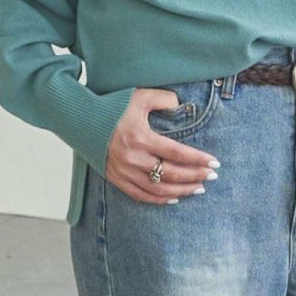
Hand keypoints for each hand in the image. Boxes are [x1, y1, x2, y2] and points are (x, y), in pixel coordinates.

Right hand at [106, 88, 219, 204]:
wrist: (81, 119)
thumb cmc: (112, 106)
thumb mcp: (139, 96)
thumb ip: (163, 98)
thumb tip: (181, 105)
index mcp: (141, 138)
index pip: (177, 153)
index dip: (198, 160)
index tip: (214, 163)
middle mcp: (134, 158)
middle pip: (172, 174)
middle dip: (195, 176)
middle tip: (212, 177)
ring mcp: (124, 171)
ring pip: (159, 189)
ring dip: (182, 191)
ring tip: (199, 188)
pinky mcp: (116, 178)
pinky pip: (141, 195)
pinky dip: (159, 199)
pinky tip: (174, 197)